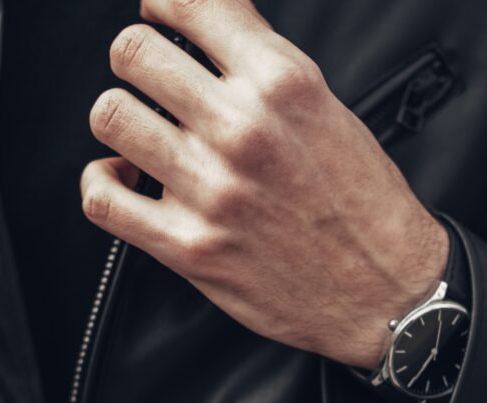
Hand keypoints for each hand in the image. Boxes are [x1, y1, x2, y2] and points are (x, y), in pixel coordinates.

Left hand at [81, 0, 448, 369]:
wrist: (385, 290)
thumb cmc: (364, 205)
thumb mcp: (328, 108)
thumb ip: (266, 66)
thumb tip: (213, 28)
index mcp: (282, 82)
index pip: (189, 3)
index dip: (161, 3)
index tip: (157, 14)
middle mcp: (241, 129)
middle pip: (133, 53)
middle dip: (134, 60)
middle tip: (149, 81)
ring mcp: (210, 190)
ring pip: (110, 117)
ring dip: (118, 119)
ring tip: (138, 133)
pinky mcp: (189, 247)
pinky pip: (103, 199)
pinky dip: (101, 183)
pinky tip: (123, 180)